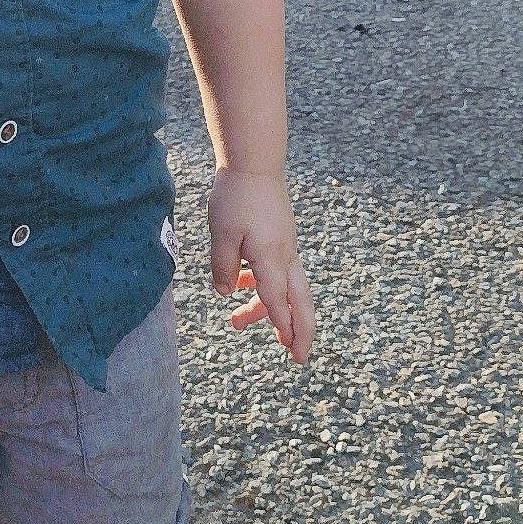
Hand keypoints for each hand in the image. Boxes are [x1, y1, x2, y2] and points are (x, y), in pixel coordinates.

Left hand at [208, 170, 315, 364]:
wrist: (254, 164)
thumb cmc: (236, 197)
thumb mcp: (221, 234)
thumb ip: (223, 266)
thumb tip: (224, 294)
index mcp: (271, 256)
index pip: (278, 299)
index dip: (282, 324)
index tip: (290, 349)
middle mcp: (284, 255)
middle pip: (300, 301)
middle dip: (301, 331)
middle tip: (299, 359)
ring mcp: (285, 247)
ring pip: (286, 288)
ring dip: (268, 309)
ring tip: (236, 322)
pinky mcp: (280, 239)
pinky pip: (277, 271)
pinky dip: (263, 285)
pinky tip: (239, 286)